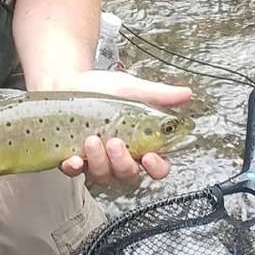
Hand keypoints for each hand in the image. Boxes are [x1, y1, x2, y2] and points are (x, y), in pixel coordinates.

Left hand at [55, 70, 191, 185]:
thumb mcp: (131, 88)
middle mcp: (118, 157)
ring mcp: (95, 160)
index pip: (156, 167)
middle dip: (123, 162)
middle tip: (114, 142)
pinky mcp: (72, 157)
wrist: (68, 79)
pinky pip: (74, 172)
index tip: (150, 157)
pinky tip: (73, 158)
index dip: (156, 168)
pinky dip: (73, 167)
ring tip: (92, 140)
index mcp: (138, 143)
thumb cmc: (101, 87)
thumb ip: (158, 95)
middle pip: (128, 174)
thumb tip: (187, 93)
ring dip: (99, 161)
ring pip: (102, 175)